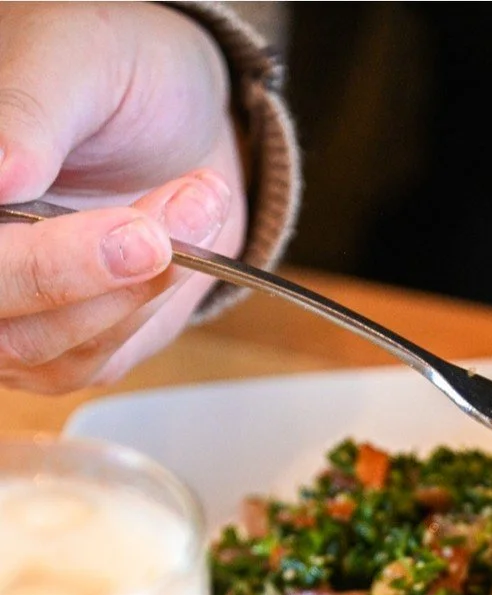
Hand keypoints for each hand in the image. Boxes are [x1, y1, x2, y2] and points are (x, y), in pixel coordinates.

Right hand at [0, 1, 245, 392]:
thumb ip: (30, 114)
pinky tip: (184, 248)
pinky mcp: (70, 346)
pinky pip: (96, 359)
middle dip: (77, 275)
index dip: (25, 257)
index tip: (115, 230)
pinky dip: (146, 307)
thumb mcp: (76, 58)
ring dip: (130, 290)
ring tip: (194, 203)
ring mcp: (12, 312)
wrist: (180, 117)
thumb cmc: (116, 71)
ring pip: (44, 349)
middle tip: (155, 234)